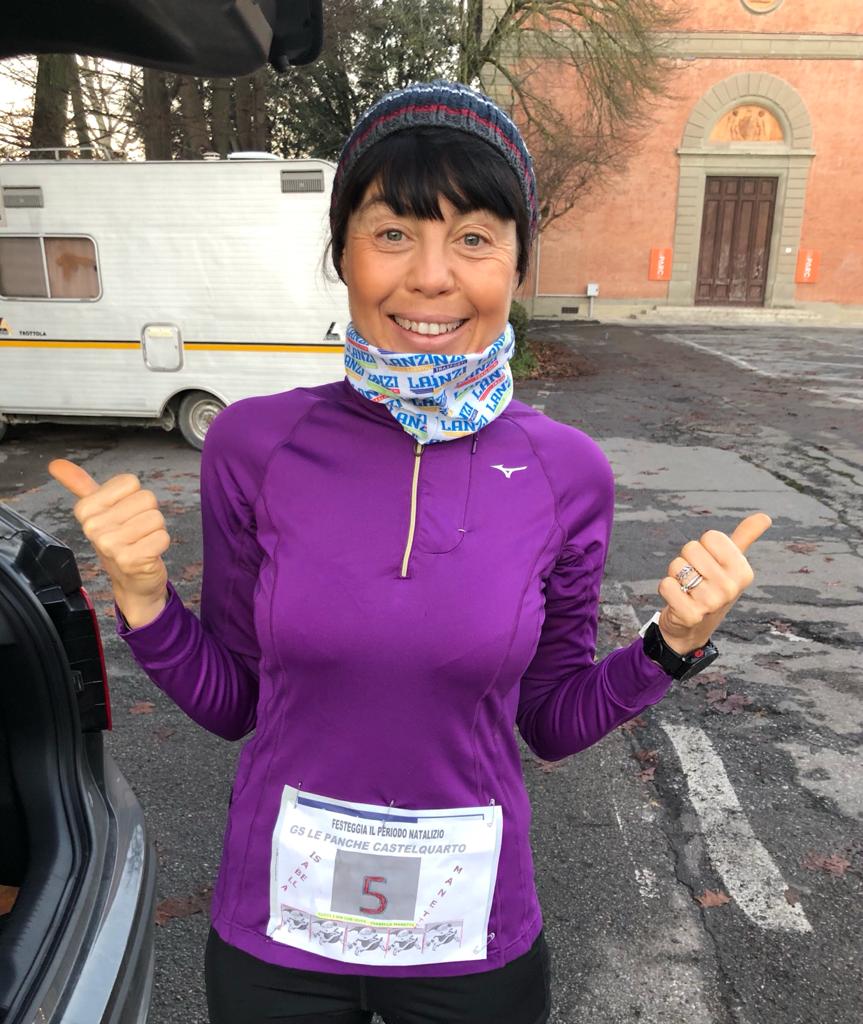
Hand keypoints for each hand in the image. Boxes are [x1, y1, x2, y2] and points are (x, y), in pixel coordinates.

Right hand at [48, 459, 169, 627]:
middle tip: (134, 531)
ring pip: (156, 517)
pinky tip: (147, 553)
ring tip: (140, 542)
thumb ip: (80, 484)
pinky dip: (160, 544)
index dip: (133, 497)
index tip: (123, 514)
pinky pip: (162, 536)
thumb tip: (56, 463)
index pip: (130, 482)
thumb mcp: (98, 510)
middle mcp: (93, 526)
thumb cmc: (118, 540)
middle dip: (146, 514)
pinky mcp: (131, 560)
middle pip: (146, 498)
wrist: (131, 579)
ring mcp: (110, 545)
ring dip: (154, 530)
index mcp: (85, 509)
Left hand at [656, 512, 771, 655]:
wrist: (693, 628)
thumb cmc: (712, 588)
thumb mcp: (730, 564)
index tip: (709, 565)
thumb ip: (744, 538)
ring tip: (687, 590)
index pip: (711, 536)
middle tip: (695, 579)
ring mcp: (711, 602)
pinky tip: (678, 600)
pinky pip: (666, 584)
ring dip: (676, 576)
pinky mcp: (690, 614)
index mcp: (743, 571)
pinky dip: (666, 589)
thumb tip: (765, 517)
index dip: (704, 548)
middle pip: (691, 548)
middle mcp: (731, 587)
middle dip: (687, 561)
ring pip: (677, 565)